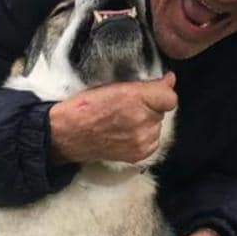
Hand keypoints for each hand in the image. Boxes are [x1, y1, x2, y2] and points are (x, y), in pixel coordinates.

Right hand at [49, 72, 176, 165]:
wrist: (67, 134)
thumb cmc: (84, 106)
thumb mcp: (112, 85)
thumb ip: (144, 84)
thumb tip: (169, 81)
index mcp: (134, 98)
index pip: (169, 96)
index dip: (163, 90)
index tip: (158, 86)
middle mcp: (141, 120)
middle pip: (162, 110)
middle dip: (150, 106)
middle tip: (129, 105)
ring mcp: (141, 140)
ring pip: (157, 126)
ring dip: (148, 122)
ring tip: (125, 120)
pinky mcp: (139, 154)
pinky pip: (152, 141)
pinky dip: (144, 137)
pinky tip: (127, 132)